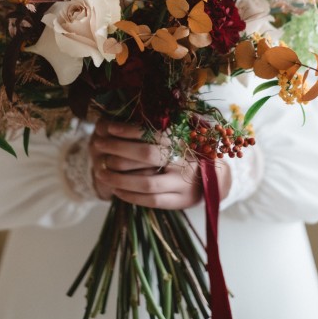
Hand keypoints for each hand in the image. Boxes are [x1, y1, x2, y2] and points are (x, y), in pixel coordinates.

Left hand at [90, 119, 230, 208]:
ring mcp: (184, 184)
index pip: (153, 134)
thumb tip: (128, 116)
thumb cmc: (191, 152)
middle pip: (147, 156)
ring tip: (100, 171)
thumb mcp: (183, 135)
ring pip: (146, 183)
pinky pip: (151, 201)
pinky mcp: (180, 202)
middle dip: (119, 150)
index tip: (108, 127)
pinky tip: (115, 190)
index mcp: (186, 140)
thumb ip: (162, 128)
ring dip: (119, 178)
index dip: (129, 130)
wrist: (218, 180)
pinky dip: (130, 196)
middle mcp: (186, 161)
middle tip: (98, 145)